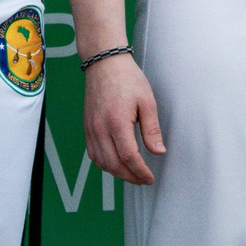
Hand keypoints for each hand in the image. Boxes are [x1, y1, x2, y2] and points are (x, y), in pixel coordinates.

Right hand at [83, 55, 164, 184]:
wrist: (105, 65)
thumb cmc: (128, 79)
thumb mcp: (147, 102)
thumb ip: (152, 129)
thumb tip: (158, 152)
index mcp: (116, 122)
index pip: (128, 156)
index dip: (140, 171)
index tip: (150, 178)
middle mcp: (99, 129)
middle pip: (113, 164)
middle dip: (129, 176)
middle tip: (143, 180)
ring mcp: (90, 129)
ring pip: (100, 162)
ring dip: (116, 173)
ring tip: (132, 175)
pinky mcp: (86, 128)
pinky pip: (93, 153)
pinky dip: (104, 164)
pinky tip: (116, 164)